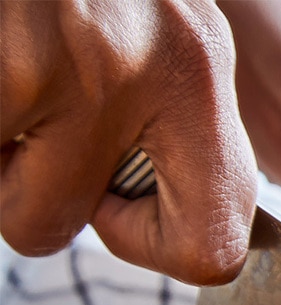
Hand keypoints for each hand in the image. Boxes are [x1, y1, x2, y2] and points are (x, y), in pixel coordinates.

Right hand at [0, 0, 255, 283]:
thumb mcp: (167, 34)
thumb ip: (175, 119)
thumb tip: (183, 232)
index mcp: (197, 76)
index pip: (213, 248)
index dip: (152, 248)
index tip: (117, 205)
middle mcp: (137, 72)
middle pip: (53, 227)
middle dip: (26, 191)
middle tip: (33, 117)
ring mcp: (56, 63)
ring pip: (0, 200)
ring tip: (12, 70)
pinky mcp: (1, 62)